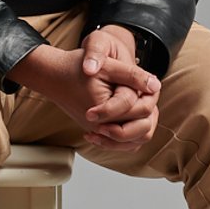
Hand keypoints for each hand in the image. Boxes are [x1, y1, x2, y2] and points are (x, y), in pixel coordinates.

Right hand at [10, 37, 160, 151]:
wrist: (52, 75)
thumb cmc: (76, 68)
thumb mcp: (108, 66)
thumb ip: (132, 76)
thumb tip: (156, 86)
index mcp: (107, 111)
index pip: (143, 110)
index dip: (149, 93)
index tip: (144, 81)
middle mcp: (102, 127)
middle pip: (142, 130)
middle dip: (148, 111)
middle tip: (144, 92)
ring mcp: (99, 132)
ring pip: (134, 141)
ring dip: (142, 124)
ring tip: (141, 104)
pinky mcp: (97, 132)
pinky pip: (122, 143)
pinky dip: (132, 133)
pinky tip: (131, 115)